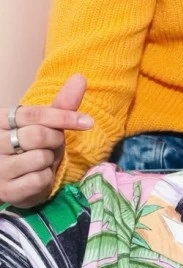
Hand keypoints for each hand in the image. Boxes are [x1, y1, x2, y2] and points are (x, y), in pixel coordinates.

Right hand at [0, 75, 91, 208]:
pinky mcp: (5, 190)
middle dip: (55, 142)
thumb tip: (80, 77)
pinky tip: (36, 178)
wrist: (17, 182)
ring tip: (40, 163)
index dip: (63, 117)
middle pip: (39, 135)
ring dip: (49, 162)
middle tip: (50, 146)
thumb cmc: (32, 148)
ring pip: (40, 158)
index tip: (88, 122)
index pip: (34, 114)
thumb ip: (61, 105)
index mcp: (0, 119)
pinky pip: (39, 180)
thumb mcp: (46, 125)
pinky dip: (45, 179)